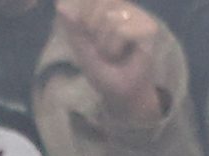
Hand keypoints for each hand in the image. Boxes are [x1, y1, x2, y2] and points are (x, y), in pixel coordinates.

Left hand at [55, 0, 166, 126]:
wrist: (123, 94)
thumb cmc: (105, 72)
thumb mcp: (82, 50)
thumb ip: (72, 28)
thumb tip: (59, 6)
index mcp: (109, 9)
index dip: (83, 15)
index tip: (88, 36)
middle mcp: (125, 8)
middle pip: (101, 2)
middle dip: (93, 30)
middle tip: (101, 49)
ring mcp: (139, 16)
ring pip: (110, 19)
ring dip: (105, 44)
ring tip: (112, 55)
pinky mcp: (150, 28)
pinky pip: (122, 31)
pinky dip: (116, 48)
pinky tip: (124, 55)